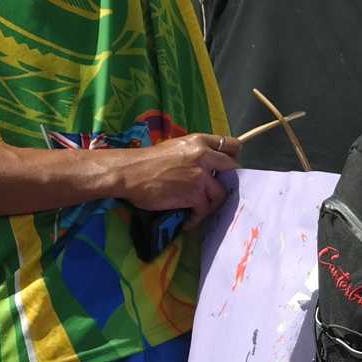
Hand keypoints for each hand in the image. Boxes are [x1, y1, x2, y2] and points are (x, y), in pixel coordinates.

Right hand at [102, 131, 238, 218]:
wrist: (129, 173)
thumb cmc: (146, 161)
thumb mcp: (174, 147)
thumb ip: (193, 153)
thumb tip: (205, 165)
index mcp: (198, 141)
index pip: (230, 144)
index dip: (232, 156)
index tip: (228, 166)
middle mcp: (204, 156)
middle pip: (232, 167)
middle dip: (227, 179)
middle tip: (216, 188)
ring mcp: (201, 176)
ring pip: (220, 193)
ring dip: (210, 203)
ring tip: (198, 209)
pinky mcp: (194, 195)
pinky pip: (204, 209)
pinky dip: (196, 218)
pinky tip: (187, 220)